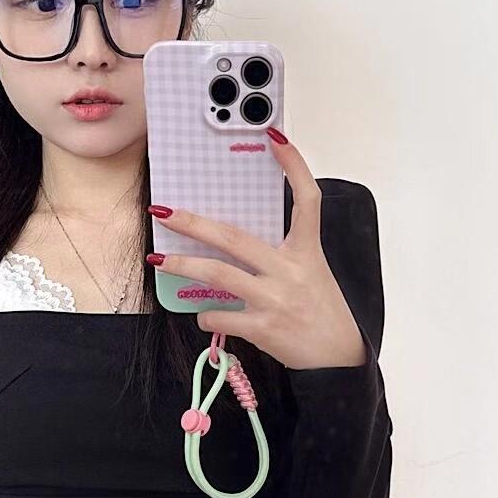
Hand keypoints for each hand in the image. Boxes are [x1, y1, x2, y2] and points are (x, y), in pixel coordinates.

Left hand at [147, 129, 367, 369]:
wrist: (337, 359)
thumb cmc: (321, 313)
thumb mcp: (311, 274)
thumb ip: (280, 256)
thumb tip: (234, 244)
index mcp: (307, 252)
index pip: (307, 200)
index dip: (294, 166)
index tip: (274, 137)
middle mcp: (290, 271)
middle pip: (234, 238)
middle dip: (193, 223)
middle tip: (164, 211)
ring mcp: (276, 300)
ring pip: (218, 275)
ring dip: (183, 265)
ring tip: (159, 259)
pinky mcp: (264, 329)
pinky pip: (221, 316)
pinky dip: (205, 314)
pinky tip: (202, 313)